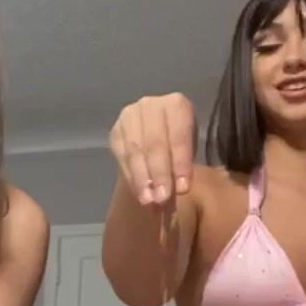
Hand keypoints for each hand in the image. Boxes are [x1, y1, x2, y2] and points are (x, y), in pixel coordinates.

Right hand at [108, 93, 195, 207]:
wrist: (157, 139)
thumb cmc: (180, 146)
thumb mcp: (190, 151)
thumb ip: (185, 166)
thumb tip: (179, 189)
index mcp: (177, 104)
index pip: (178, 134)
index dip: (180, 162)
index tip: (182, 189)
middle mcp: (151, 105)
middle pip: (155, 143)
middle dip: (159, 174)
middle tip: (162, 199)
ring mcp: (129, 117)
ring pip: (135, 151)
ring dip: (142, 179)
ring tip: (148, 201)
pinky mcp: (115, 132)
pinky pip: (122, 157)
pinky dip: (132, 178)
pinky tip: (138, 193)